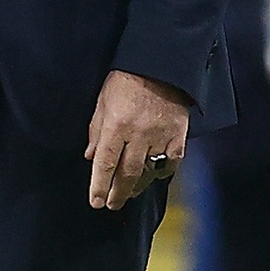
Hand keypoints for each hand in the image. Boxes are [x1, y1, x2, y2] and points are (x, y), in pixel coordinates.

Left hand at [85, 70, 189, 210]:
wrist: (161, 65)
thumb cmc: (126, 80)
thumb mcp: (102, 102)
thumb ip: (96, 130)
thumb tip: (90, 157)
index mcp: (117, 125)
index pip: (105, 163)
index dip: (99, 186)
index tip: (96, 202)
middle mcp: (138, 134)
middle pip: (127, 173)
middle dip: (118, 193)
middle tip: (112, 205)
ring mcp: (161, 136)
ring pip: (149, 171)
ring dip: (137, 187)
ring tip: (130, 194)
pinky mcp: (178, 134)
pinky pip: (172, 161)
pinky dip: (163, 172)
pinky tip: (155, 176)